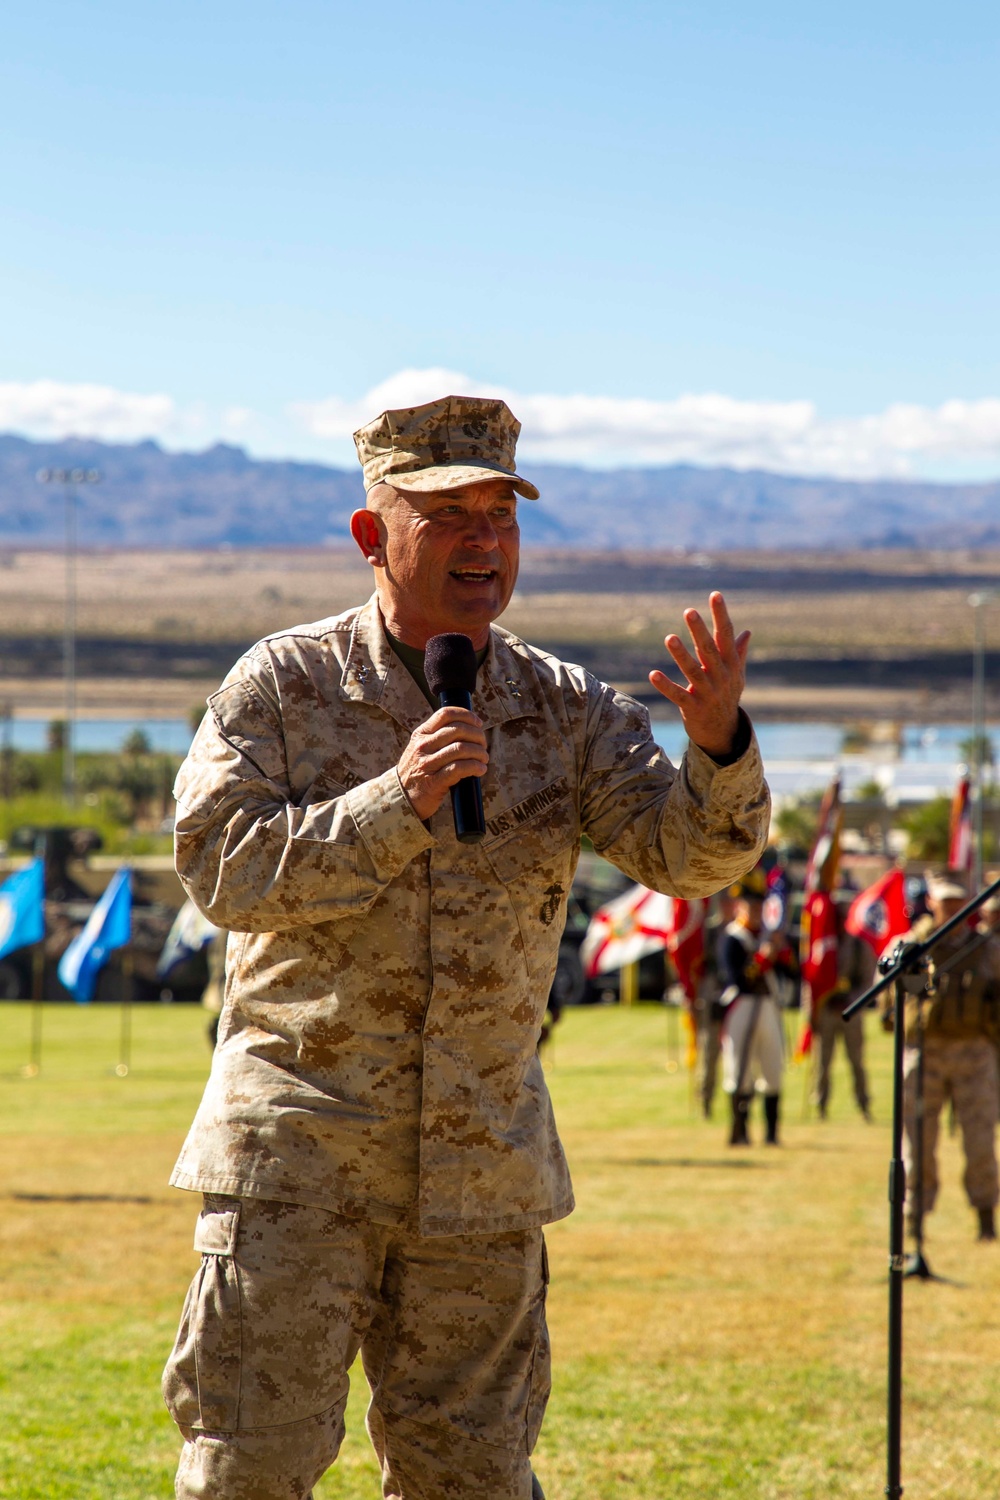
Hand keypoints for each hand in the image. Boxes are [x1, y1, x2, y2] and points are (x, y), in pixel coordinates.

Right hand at [397, 706, 487, 820]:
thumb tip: (468, 729)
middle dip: (477, 736)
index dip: (466, 715)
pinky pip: (459, 768)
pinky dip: (474, 767)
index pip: (445, 714)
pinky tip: (480, 769)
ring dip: (479, 752)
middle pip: (457, 730)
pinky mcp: (434, 782)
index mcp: (421, 734)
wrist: (401, 798)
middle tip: (483, 745)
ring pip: (460, 748)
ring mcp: (427, 764)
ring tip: (484, 759)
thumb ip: (438, 737)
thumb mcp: (420, 748)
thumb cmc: (417, 771)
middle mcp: (423, 746)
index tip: (478, 723)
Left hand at [648, 591, 749, 757]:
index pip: (726, 635)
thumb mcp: (737, 676)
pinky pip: (678, 696)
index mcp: (731, 665)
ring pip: (693, 671)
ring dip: (681, 655)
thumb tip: (747, 632)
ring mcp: (708, 693)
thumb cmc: (727, 697)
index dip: (720, 615)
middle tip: (689, 611)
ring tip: (669, 638)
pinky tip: (652, 674)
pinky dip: (665, 686)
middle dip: (699, 631)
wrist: (724, 733)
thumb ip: (739, 653)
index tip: (715, 595)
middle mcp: (721, 677)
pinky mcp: (693, 708)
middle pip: (709, 651)